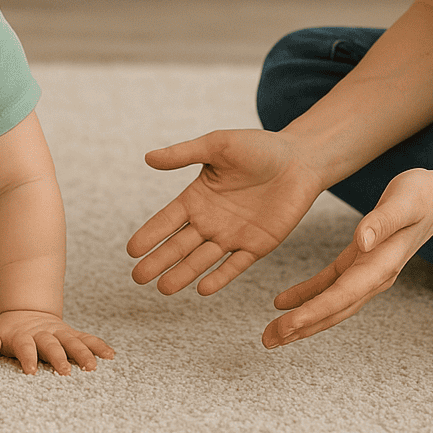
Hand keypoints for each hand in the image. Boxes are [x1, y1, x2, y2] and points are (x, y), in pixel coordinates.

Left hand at [0, 310, 115, 374]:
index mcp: (24, 336)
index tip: (31, 371)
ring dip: (83, 353)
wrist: (28, 309)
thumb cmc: (10, 330)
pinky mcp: (72, 334)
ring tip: (92, 367)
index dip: (27, 358)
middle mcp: (44, 334)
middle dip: (59, 358)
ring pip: (73, 342)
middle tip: (66, 373)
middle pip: (52, 345)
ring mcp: (60, 333)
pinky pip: (87, 339)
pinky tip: (110, 355)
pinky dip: (98, 346)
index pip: (25, 347)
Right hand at [128, 129, 326, 295]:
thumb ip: (184, 153)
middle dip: (159, 261)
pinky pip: (235, 265)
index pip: (167, 220)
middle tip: (138, 278)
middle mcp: (211, 220)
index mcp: (198, 197)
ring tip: (164, 288)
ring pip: (202, 259)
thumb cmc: (259, 147)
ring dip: (183, 273)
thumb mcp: (218, 145)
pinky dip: (220, 277)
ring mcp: (233, 235)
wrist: (301, 159)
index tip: (131, 250)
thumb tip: (148, 158)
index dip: (150, 234)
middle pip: (179, 245)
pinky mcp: (257, 245)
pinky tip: (203, 288)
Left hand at [261, 167, 432, 348]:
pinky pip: (329, 286)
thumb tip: (361, 241)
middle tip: (270, 340)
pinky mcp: (358, 263)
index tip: (288, 325)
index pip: (342, 296)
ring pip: (330, 305)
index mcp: (380, 265)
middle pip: (333, 310)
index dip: (314, 312)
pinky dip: (307, 295)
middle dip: (301, 327)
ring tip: (273, 333)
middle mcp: (373, 277)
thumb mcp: (401, 203)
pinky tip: (284, 302)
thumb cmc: (420, 197)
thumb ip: (381, 222)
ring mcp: (366, 274)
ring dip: (302, 320)